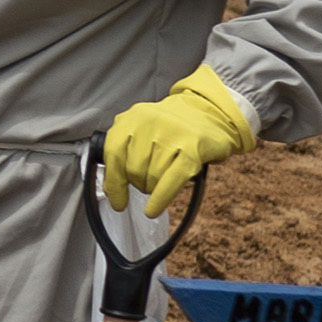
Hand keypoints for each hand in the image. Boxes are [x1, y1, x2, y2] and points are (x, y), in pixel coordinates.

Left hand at [100, 63, 255, 214]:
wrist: (210, 112)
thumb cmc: (171, 128)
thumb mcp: (142, 128)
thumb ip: (124, 150)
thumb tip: (111, 188)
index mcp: (133, 117)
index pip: (113, 153)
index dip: (113, 182)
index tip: (117, 201)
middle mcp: (150, 122)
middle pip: (133, 169)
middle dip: (139, 183)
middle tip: (149, 183)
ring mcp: (172, 134)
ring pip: (152, 177)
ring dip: (154, 188)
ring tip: (162, 181)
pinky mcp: (192, 148)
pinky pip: (170, 181)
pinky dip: (160, 199)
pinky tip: (153, 209)